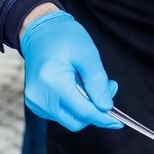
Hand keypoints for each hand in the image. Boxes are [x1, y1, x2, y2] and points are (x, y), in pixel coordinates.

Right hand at [18, 8, 121, 131]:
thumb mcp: (88, 54)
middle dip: (95, 110)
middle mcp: (39, 96)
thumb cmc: (64, 38)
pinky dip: (74, 106)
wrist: (39, 31)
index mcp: (52, 81)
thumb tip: (106, 107)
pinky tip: (77, 87)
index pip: (82, 111)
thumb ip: (97, 82)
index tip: (118, 122)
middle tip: (109, 87)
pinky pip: (61, 114)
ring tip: (91, 83)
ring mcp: (35, 102)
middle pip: (75, 121)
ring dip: (85, 108)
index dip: (103, 118)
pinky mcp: (35, 103)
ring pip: (69, 119)